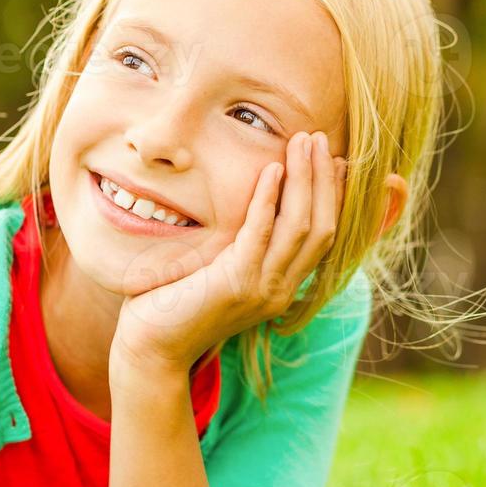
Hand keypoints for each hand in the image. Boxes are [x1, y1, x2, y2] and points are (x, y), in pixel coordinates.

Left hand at [110, 131, 346, 379]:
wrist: (152, 347)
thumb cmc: (176, 304)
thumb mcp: (218, 271)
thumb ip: (240, 246)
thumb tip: (248, 205)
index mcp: (281, 286)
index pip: (324, 235)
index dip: (333, 195)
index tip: (332, 157)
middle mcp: (280, 290)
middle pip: (323, 226)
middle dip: (324, 179)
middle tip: (318, 139)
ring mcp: (262, 289)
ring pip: (301, 227)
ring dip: (305, 180)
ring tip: (301, 142)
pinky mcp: (236, 284)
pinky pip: (260, 234)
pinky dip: (269, 200)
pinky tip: (271, 170)